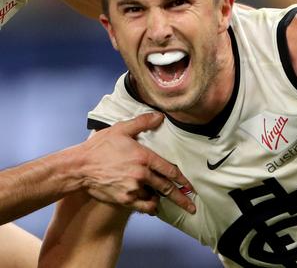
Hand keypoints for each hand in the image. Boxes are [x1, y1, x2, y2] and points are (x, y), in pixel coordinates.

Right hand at [79, 113, 195, 214]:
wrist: (79, 167)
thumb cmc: (100, 147)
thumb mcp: (121, 129)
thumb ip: (142, 122)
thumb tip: (160, 116)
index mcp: (144, 158)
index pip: (170, 170)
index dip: (183, 180)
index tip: (191, 187)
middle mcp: (142, 175)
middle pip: (167, 189)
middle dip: (181, 199)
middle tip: (191, 207)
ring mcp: (133, 189)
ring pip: (154, 198)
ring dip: (161, 200)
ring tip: (168, 204)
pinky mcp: (124, 200)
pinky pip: (142, 207)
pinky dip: (149, 207)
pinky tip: (152, 206)